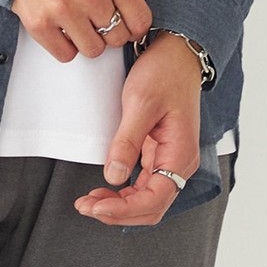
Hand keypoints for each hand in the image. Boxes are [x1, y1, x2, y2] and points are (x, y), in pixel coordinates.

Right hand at [9, 0, 150, 61]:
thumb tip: (134, 23)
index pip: (140, 21)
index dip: (134, 27)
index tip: (127, 26)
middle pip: (117, 39)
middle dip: (108, 32)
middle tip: (95, 19)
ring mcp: (64, 10)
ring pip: (93, 50)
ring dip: (87, 40)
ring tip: (77, 22)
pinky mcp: (40, 23)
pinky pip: (66, 54)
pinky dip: (65, 46)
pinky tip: (61, 28)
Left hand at [74, 30, 201, 225]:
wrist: (176, 52)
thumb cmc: (164, 72)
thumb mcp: (140, 102)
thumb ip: (127, 142)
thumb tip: (112, 177)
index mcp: (180, 154)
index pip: (154, 200)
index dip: (124, 210)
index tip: (96, 207)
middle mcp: (179, 163)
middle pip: (151, 207)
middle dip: (118, 213)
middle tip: (85, 207)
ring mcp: (170, 159)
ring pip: (147, 199)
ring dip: (119, 206)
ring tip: (89, 202)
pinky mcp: (160, 152)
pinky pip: (144, 184)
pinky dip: (124, 193)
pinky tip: (104, 190)